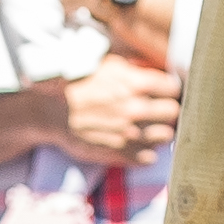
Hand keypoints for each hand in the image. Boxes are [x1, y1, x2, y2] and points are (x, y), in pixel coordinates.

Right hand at [58, 54, 181, 163]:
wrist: (50, 111)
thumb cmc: (76, 84)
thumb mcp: (106, 65)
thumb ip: (133, 70)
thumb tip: (154, 72)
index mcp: (133, 84)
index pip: (173, 88)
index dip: (169, 89)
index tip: (163, 92)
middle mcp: (135, 108)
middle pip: (173, 112)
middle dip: (167, 110)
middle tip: (158, 110)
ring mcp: (128, 133)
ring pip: (165, 136)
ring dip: (160, 132)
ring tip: (148, 128)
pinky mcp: (119, 152)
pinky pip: (149, 158)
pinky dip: (146, 152)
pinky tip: (137, 143)